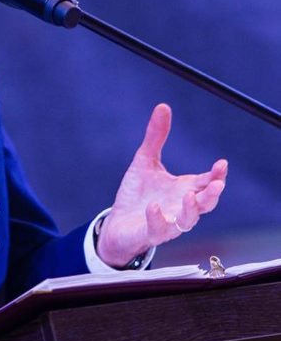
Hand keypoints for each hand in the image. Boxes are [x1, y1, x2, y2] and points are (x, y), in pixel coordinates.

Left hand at [96, 103, 227, 267]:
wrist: (118, 224)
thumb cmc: (138, 195)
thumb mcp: (145, 161)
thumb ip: (156, 137)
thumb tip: (163, 106)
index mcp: (184, 189)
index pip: (207, 182)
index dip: (217, 175)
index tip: (222, 163)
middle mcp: (180, 206)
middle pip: (206, 203)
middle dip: (213, 194)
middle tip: (218, 184)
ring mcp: (168, 222)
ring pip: (188, 220)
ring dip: (191, 209)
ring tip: (191, 196)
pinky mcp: (151, 233)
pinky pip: (158, 229)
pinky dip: (158, 218)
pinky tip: (154, 206)